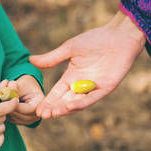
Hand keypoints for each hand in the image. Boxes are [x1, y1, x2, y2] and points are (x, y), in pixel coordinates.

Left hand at [5, 75, 43, 124]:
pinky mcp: (21, 122)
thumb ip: (18, 87)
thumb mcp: (24, 84)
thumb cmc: (27, 86)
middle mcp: (37, 115)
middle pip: (20, 115)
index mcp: (40, 104)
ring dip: (6, 108)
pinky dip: (6, 112)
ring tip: (4, 98)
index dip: (17, 106)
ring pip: (13, 118)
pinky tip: (5, 104)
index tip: (6, 99)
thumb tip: (11, 84)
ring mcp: (29, 120)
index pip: (29, 109)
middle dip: (9, 106)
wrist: (27, 90)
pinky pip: (10, 119)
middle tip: (1, 96)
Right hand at [29, 10, 145, 118]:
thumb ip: (52, 58)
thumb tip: (31, 60)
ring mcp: (94, 87)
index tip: (38, 110)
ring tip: (53, 113)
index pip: (57, 93)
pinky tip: (71, 106)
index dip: (48, 101)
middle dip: (54, 108)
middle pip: (65, 101)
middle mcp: (82, 85)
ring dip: (66, 109)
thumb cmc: (96, 39)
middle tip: (42, 115)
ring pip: (78, 102)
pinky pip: (93, 98)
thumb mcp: (70, 48)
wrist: (119, 35)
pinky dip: (82, 103)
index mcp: (72, 77)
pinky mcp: (106, 87)